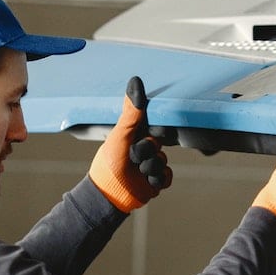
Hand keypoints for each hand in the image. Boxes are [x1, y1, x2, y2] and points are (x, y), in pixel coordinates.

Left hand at [90, 76, 172, 212]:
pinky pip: (166, 177)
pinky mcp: (154, 181)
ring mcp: (149, 165)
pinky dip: (157, 180)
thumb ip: (131, 111)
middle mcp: (142, 148)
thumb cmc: (109, 162)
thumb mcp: (121, 133)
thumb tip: (136, 80)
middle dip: (147, 153)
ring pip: (162, 163)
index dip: (151, 130)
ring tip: (137, 172)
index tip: (146, 133)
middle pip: (158, 145)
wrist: (109, 194)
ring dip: (150, 168)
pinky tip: (147, 181)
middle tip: (133, 158)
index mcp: (133, 134)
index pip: (152, 125)